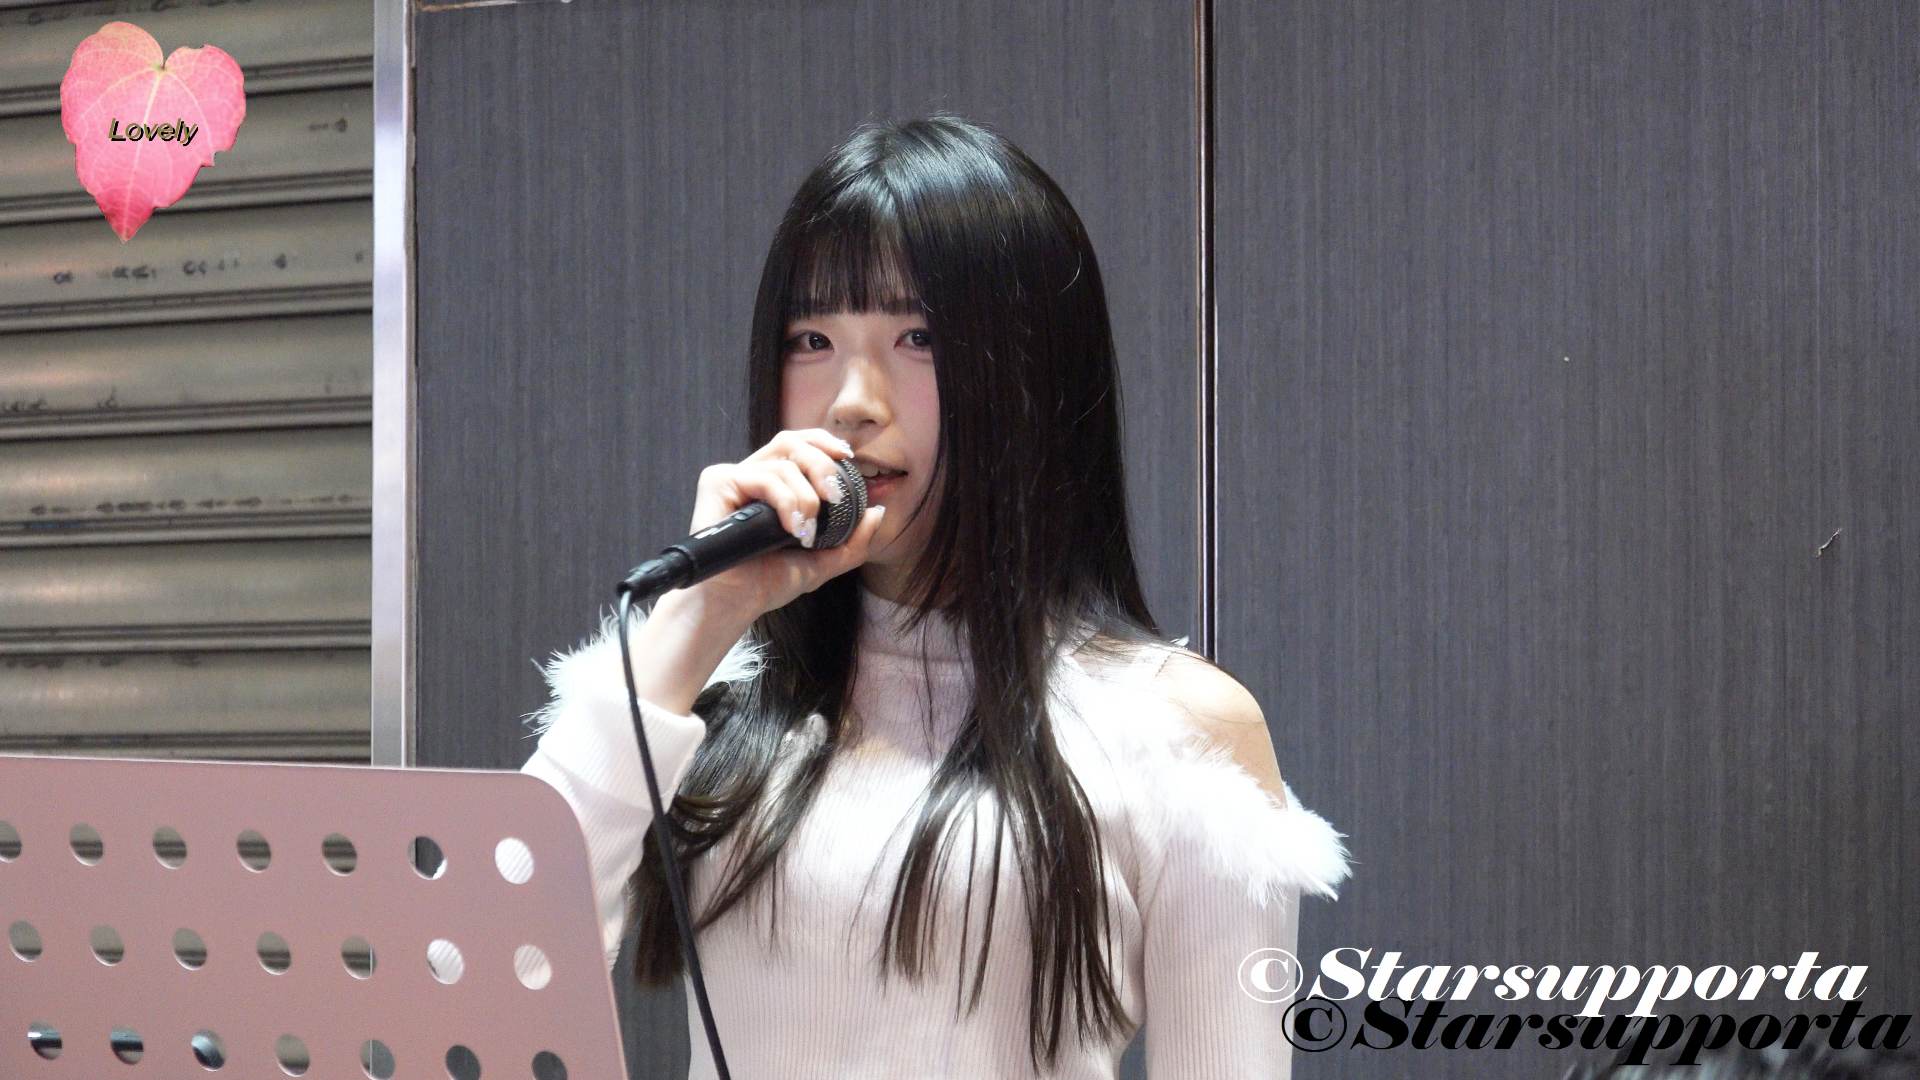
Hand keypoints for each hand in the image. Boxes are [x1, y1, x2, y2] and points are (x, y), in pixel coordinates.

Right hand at [673, 428, 887, 622]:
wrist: (737, 602)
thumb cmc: (768, 581)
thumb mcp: (822, 562)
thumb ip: (852, 541)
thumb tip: (877, 512)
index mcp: (772, 483)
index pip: (798, 444)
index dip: (823, 442)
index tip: (848, 458)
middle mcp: (752, 474)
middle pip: (791, 442)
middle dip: (821, 465)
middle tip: (835, 496)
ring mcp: (733, 477)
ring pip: (782, 463)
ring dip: (804, 496)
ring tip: (806, 531)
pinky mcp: (717, 483)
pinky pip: (762, 476)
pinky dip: (785, 500)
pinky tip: (791, 527)